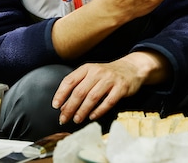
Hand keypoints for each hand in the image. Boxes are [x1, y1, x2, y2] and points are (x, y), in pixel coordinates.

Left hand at [52, 52, 168, 124]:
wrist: (131, 68)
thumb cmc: (107, 74)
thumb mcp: (92, 75)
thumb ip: (78, 87)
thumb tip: (64, 106)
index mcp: (87, 68)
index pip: (69, 80)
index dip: (61, 93)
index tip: (55, 106)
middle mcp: (97, 72)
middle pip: (80, 91)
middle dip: (70, 107)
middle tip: (64, 118)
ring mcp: (110, 79)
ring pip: (92, 97)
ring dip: (82, 111)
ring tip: (77, 119)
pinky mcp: (121, 88)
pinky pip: (108, 102)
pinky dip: (99, 111)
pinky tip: (92, 117)